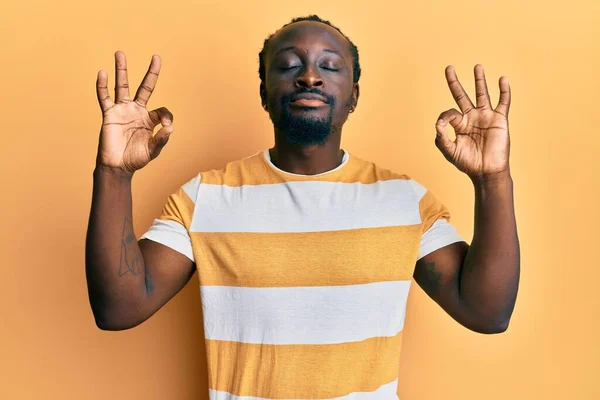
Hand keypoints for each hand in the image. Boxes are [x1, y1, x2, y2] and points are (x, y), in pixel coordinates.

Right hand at [95, 51, 172, 174]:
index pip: (162, 109)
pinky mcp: (109, 114)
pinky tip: (102, 73)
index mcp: (150, 119)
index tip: (166, 125)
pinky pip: (104, 97)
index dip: (166, 116)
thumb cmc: (136, 159)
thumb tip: (170, 127)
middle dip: (151, 73)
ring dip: (122, 70)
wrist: (117, 167)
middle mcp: (137, 111)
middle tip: (156, 57)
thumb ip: (162, 139)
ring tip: (120, 53)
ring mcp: (122, 110)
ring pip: (122, 86)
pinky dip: (102, 86)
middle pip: (145, 87)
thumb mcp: (153, 151)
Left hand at [435, 64, 510, 179]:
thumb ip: (441, 138)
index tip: (443, 124)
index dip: (445, 115)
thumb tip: (438, 123)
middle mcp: (471, 118)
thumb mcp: (450, 152)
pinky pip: (503, 102)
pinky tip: (502, 79)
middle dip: (454, 82)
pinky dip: (504, 91)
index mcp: (459, 125)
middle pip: (461, 95)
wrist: (487, 171)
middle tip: (448, 67)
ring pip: (482, 94)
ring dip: (479, 80)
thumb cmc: (468, 163)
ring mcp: (485, 117)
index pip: (449, 112)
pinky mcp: (499, 119)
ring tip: (477, 66)